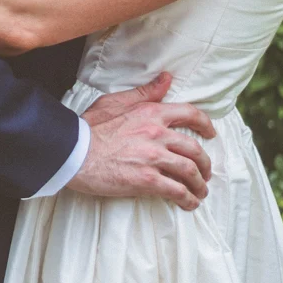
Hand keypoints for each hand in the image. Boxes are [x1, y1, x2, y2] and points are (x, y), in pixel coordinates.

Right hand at [70, 73, 216, 209]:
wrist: (72, 152)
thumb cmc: (89, 127)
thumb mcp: (116, 101)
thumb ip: (144, 93)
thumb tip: (166, 79)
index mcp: (151, 113)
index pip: (190, 114)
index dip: (205, 125)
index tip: (210, 134)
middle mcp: (157, 133)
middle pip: (195, 149)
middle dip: (205, 164)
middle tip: (205, 172)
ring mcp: (153, 157)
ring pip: (190, 171)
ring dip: (199, 184)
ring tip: (200, 191)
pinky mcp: (147, 179)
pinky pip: (177, 191)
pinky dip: (188, 199)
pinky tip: (189, 203)